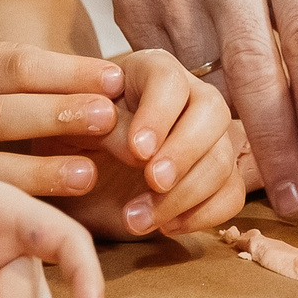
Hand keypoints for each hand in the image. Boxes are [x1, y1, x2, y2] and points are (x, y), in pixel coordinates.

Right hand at [0, 42, 125, 196]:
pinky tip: (54, 218)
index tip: (116, 78)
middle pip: (6, 111)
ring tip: (87, 175)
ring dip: (40, 171)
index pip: (18, 64)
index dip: (67, 71)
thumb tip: (106, 80)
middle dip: (58, 114)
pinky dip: (17, 209)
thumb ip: (18, 74)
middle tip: (108, 117)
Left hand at [47, 49, 244, 238]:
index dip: (158, 114)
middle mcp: (189, 98)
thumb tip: (139, 149)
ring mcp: (207, 140)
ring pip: (222, 159)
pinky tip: (166, 226)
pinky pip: (230, 195)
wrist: (69, 176)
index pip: (170, 80)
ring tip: (136, 218)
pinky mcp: (215, 179)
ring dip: (185, 194)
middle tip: (153, 181)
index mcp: (150, 72)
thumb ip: (104, 127)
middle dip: (184, 151)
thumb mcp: (70, 126)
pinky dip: (203, 215)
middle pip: (212, 113)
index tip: (137, 150)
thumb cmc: (67, 138)